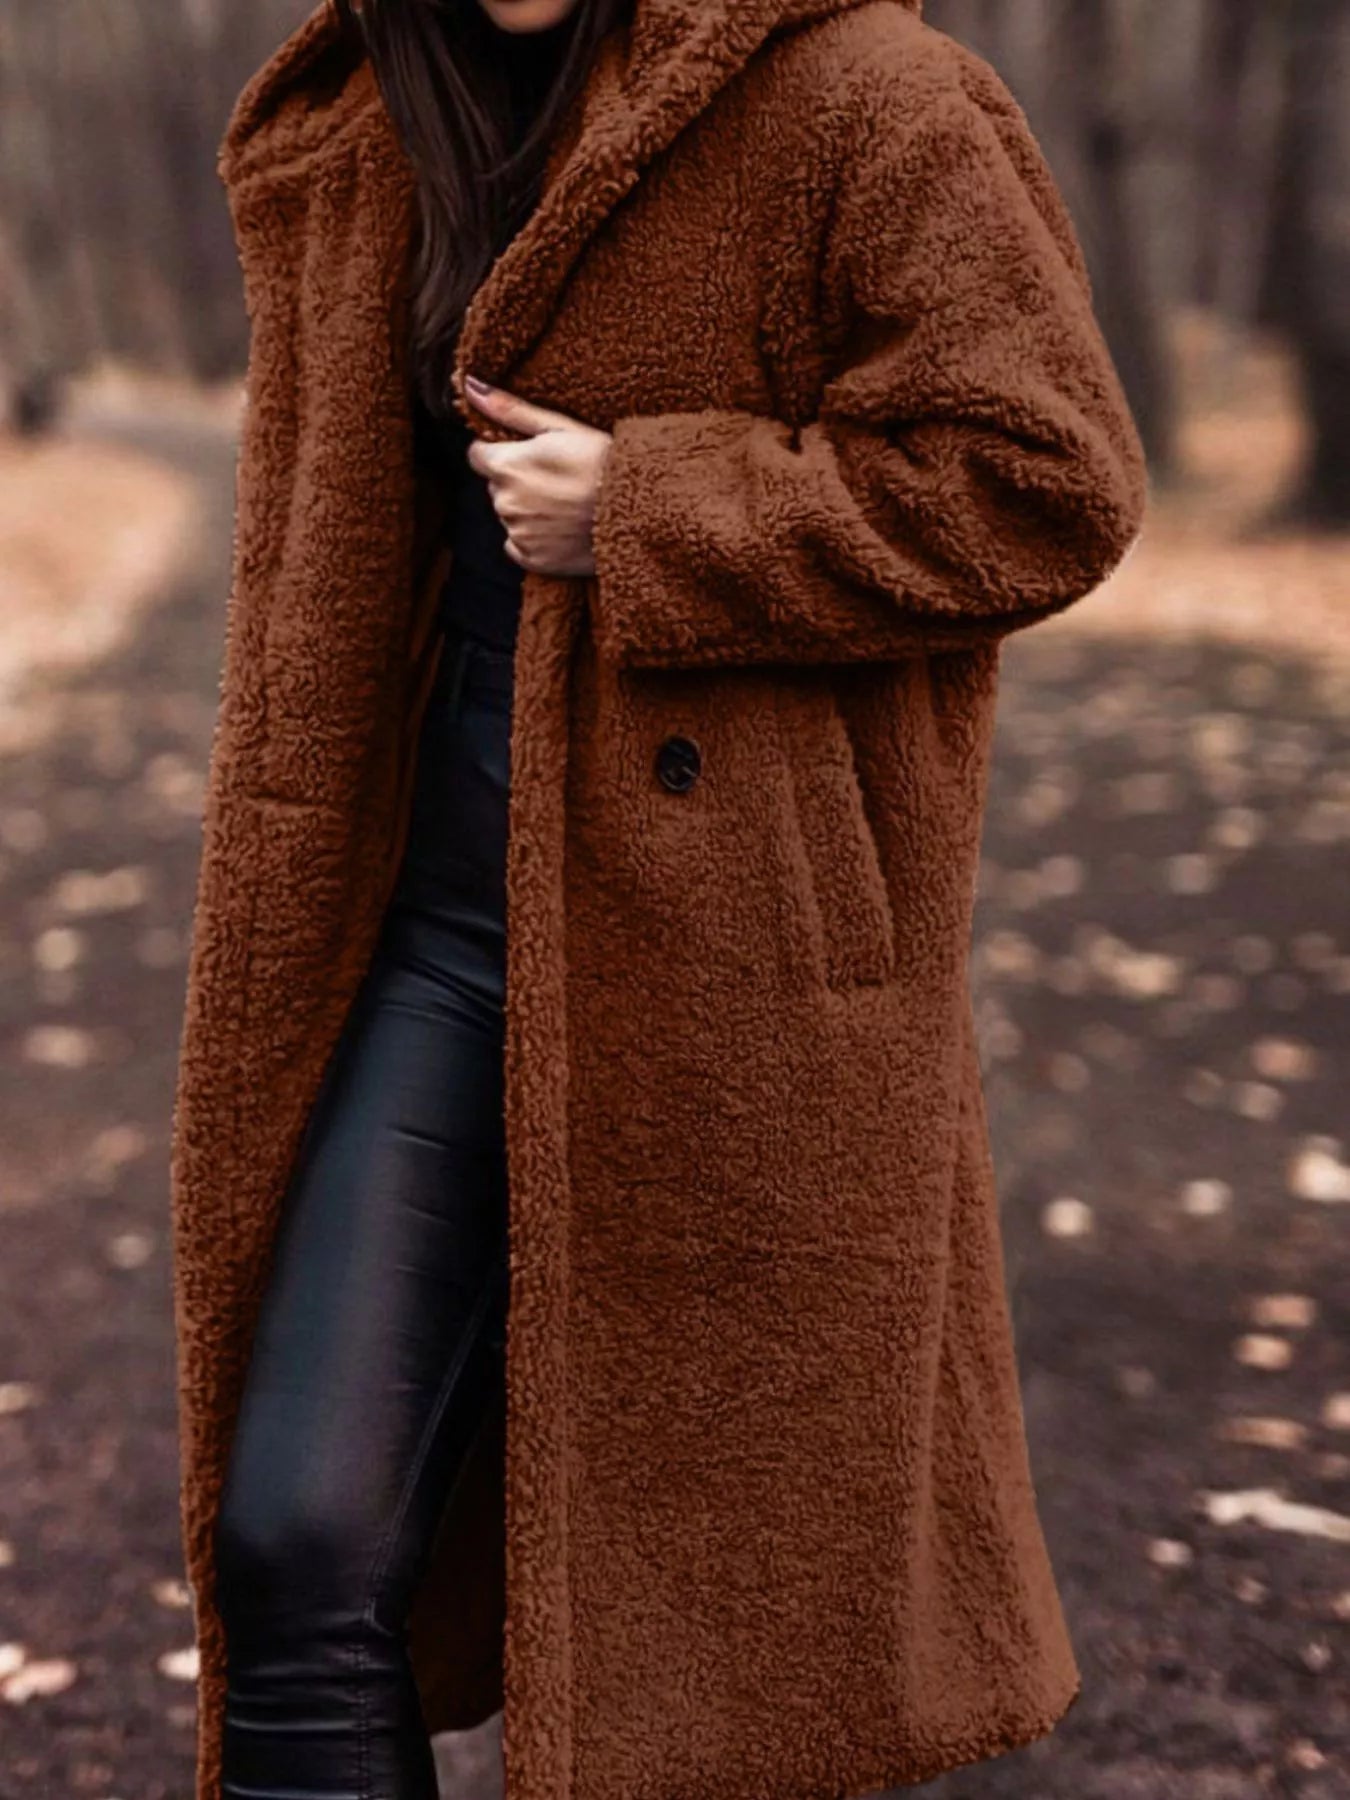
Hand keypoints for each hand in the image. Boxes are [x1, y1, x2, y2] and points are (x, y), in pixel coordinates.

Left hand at [458, 373, 611, 577]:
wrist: (639, 510)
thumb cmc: (603, 462)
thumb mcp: (560, 427)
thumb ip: (510, 409)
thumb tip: (469, 386)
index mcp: (506, 465)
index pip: (477, 455)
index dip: (502, 452)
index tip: (530, 455)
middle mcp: (504, 502)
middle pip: (495, 486)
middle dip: (516, 480)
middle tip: (556, 478)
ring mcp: (517, 533)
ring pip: (509, 515)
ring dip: (527, 509)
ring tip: (564, 503)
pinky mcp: (532, 559)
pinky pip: (519, 545)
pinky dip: (534, 537)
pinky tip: (561, 527)